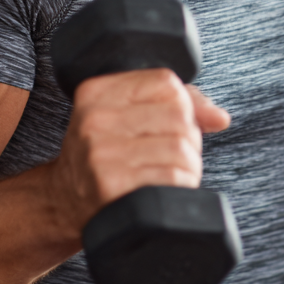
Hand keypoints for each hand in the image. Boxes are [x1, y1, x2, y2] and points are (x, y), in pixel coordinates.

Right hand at [47, 69, 230, 238]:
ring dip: (190, 165)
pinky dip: (181, 185)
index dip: (183, 103)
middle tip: (176, 154)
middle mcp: (94, 118)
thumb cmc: (104, 153)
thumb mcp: (125, 115)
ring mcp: (100, 153)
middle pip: (178, 114)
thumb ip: (175, 102)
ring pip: (180, 147)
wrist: (62, 203)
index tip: (174, 122)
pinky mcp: (110, 186)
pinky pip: (171, 177)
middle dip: (190, 137)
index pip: (165, 81)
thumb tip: (220, 117)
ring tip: (173, 173)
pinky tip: (168, 189)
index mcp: (97, 90)